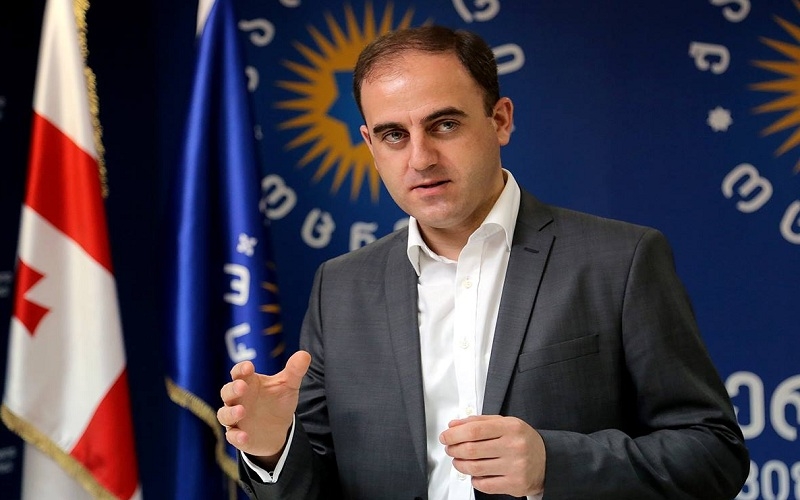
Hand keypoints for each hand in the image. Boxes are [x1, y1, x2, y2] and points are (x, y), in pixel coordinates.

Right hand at [217, 350, 311, 464]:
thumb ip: (294, 370)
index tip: (249, 367)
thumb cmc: (278, 401)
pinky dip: (236, 436)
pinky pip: (232, 436)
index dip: (241, 369)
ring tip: (241, 411)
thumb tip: (304, 354)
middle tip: (242, 386)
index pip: (239, 372)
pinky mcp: (238, 435)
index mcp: (248, 383)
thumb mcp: (288, 385)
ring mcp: (236, 418)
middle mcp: (238, 399)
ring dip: (231, 412)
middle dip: (233, 388)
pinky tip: (244, 436)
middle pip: (228, 391)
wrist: (278, 429)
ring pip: (225, 414)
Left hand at [439, 415, 544, 496]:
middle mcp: (514, 446)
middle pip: (471, 449)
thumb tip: (454, 425)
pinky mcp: (515, 485)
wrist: (548, 460)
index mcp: (511, 428)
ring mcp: (515, 467)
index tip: (445, 436)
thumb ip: (479, 422)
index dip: (454, 434)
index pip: (475, 430)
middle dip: (454, 449)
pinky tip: (475, 473)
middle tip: (450, 448)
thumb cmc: (523, 440)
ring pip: (475, 468)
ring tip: (459, 460)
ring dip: (460, 465)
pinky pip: (484, 485)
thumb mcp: (505, 423)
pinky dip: (474, 479)